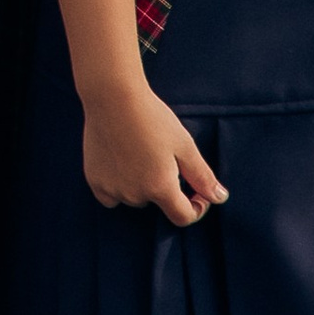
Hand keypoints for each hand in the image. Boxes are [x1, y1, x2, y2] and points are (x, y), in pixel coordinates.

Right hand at [81, 81, 225, 228]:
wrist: (113, 97)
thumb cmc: (152, 118)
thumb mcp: (184, 145)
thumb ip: (202, 176)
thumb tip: (219, 198)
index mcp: (161, 187)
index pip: (183, 216)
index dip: (196, 208)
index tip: (197, 193)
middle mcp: (135, 194)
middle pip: (156, 203)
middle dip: (164, 187)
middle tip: (162, 157)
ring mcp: (112, 188)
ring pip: (134, 198)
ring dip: (141, 186)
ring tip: (140, 154)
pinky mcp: (94, 179)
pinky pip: (110, 196)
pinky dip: (118, 187)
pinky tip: (120, 165)